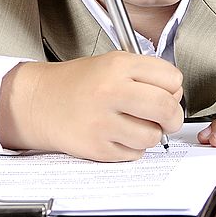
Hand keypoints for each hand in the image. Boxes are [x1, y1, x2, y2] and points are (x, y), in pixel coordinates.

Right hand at [0, 51, 183, 161]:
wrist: (39, 101)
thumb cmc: (76, 83)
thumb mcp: (110, 63)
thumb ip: (145, 74)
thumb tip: (176, 96)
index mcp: (118, 65)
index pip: (172, 78)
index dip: (173, 87)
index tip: (167, 92)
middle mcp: (111, 91)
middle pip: (167, 108)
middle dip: (172, 116)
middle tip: (165, 117)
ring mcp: (103, 122)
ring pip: (153, 136)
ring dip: (148, 134)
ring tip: (131, 124)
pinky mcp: (97, 147)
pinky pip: (134, 153)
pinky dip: (131, 147)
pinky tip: (116, 134)